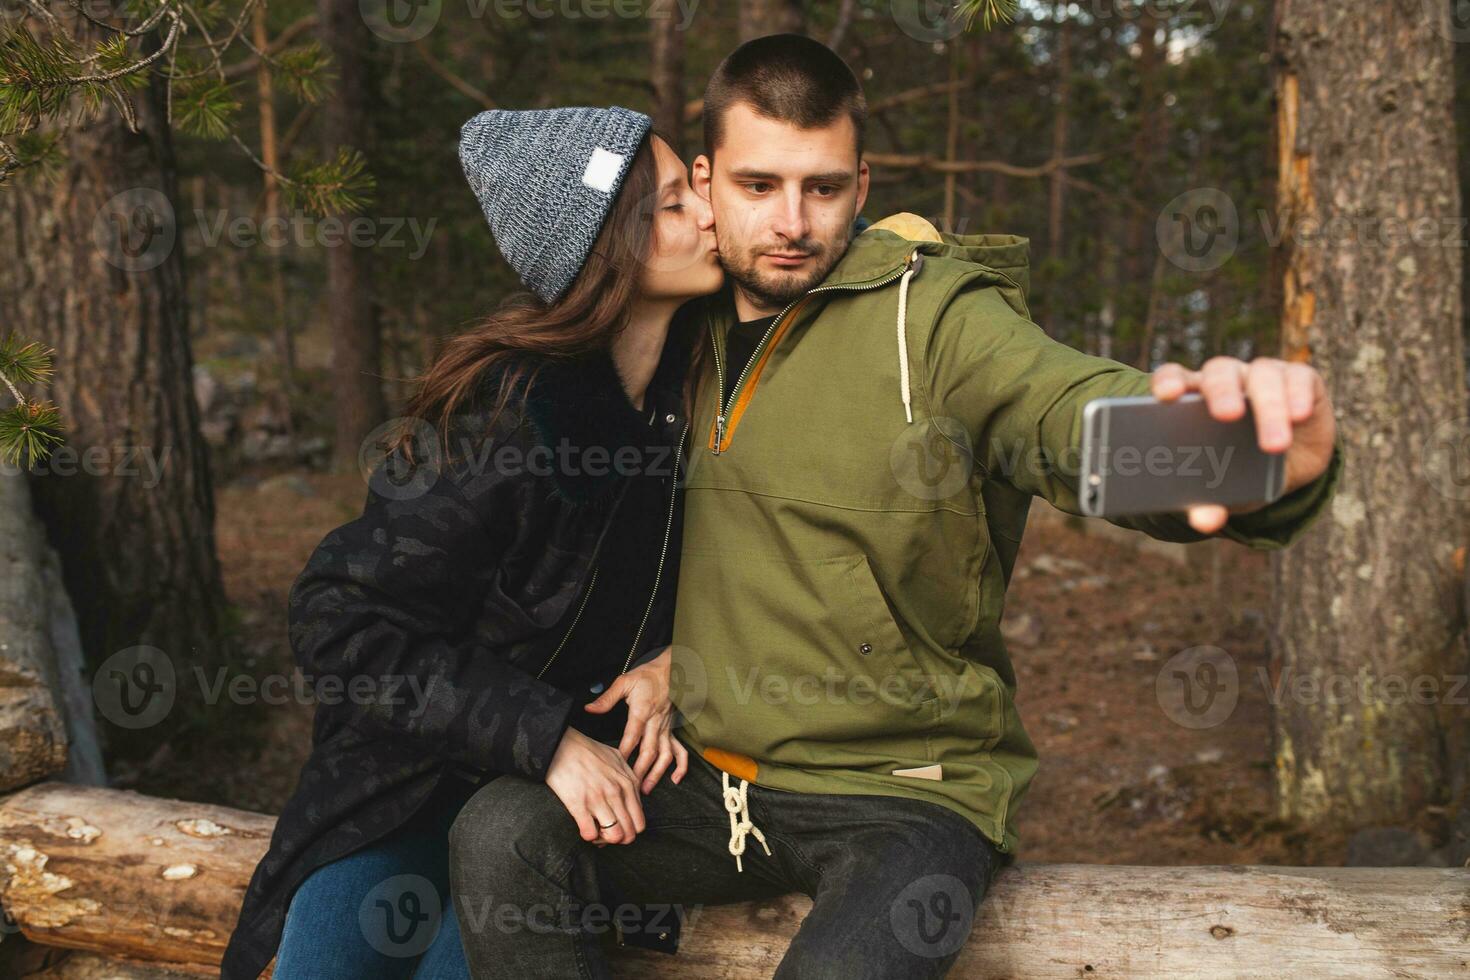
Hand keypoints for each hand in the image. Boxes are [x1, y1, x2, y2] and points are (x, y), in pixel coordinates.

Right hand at [544, 727, 645, 845]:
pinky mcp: (579, 804)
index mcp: (628, 782)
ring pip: (614, 836)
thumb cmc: (587, 750)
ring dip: (604, 840)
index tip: (617, 826)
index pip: (639, 822)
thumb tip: (635, 795)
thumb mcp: (617, 758)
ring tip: (596, 831)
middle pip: (629, 833)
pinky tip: (583, 827)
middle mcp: (617, 792)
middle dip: (618, 839)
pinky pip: (590, 834)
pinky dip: (588, 836)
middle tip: (606, 832)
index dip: (629, 830)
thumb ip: (629, 776)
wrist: (561, 745)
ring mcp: (598, 798)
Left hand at [582, 646, 689, 793]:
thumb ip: (607, 698)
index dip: (624, 753)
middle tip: (630, 788)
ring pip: (664, 755)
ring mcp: (666, 728)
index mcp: (642, 712)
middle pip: (648, 751)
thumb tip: (589, 708)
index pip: (632, 736)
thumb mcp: (624, 682)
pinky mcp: (672, 730)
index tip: (616, 768)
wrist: (672, 670)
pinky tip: (675, 779)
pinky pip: (680, 750)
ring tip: (646, 789)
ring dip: (657, 774)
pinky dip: (681, 766)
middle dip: (640, 771)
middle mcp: (656, 723)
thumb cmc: (648, 675)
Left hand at [1150, 356, 1336, 534]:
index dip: (1169, 382)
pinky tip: (1299, 416)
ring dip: (1269, 408)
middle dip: (1221, 392)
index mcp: (1195, 398)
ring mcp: (1263, 375)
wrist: (1290, 467)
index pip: (1175, 378)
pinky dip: (1298, 395)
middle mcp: (1227, 380)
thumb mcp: (1224, 489)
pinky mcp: (1300, 378)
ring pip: (1262, 376)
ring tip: (1274, 445)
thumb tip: (1205, 521)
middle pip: (1219, 373)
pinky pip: (1299, 378)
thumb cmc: (1241, 470)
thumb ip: (1207, 502)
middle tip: (1226, 415)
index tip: (1166, 396)